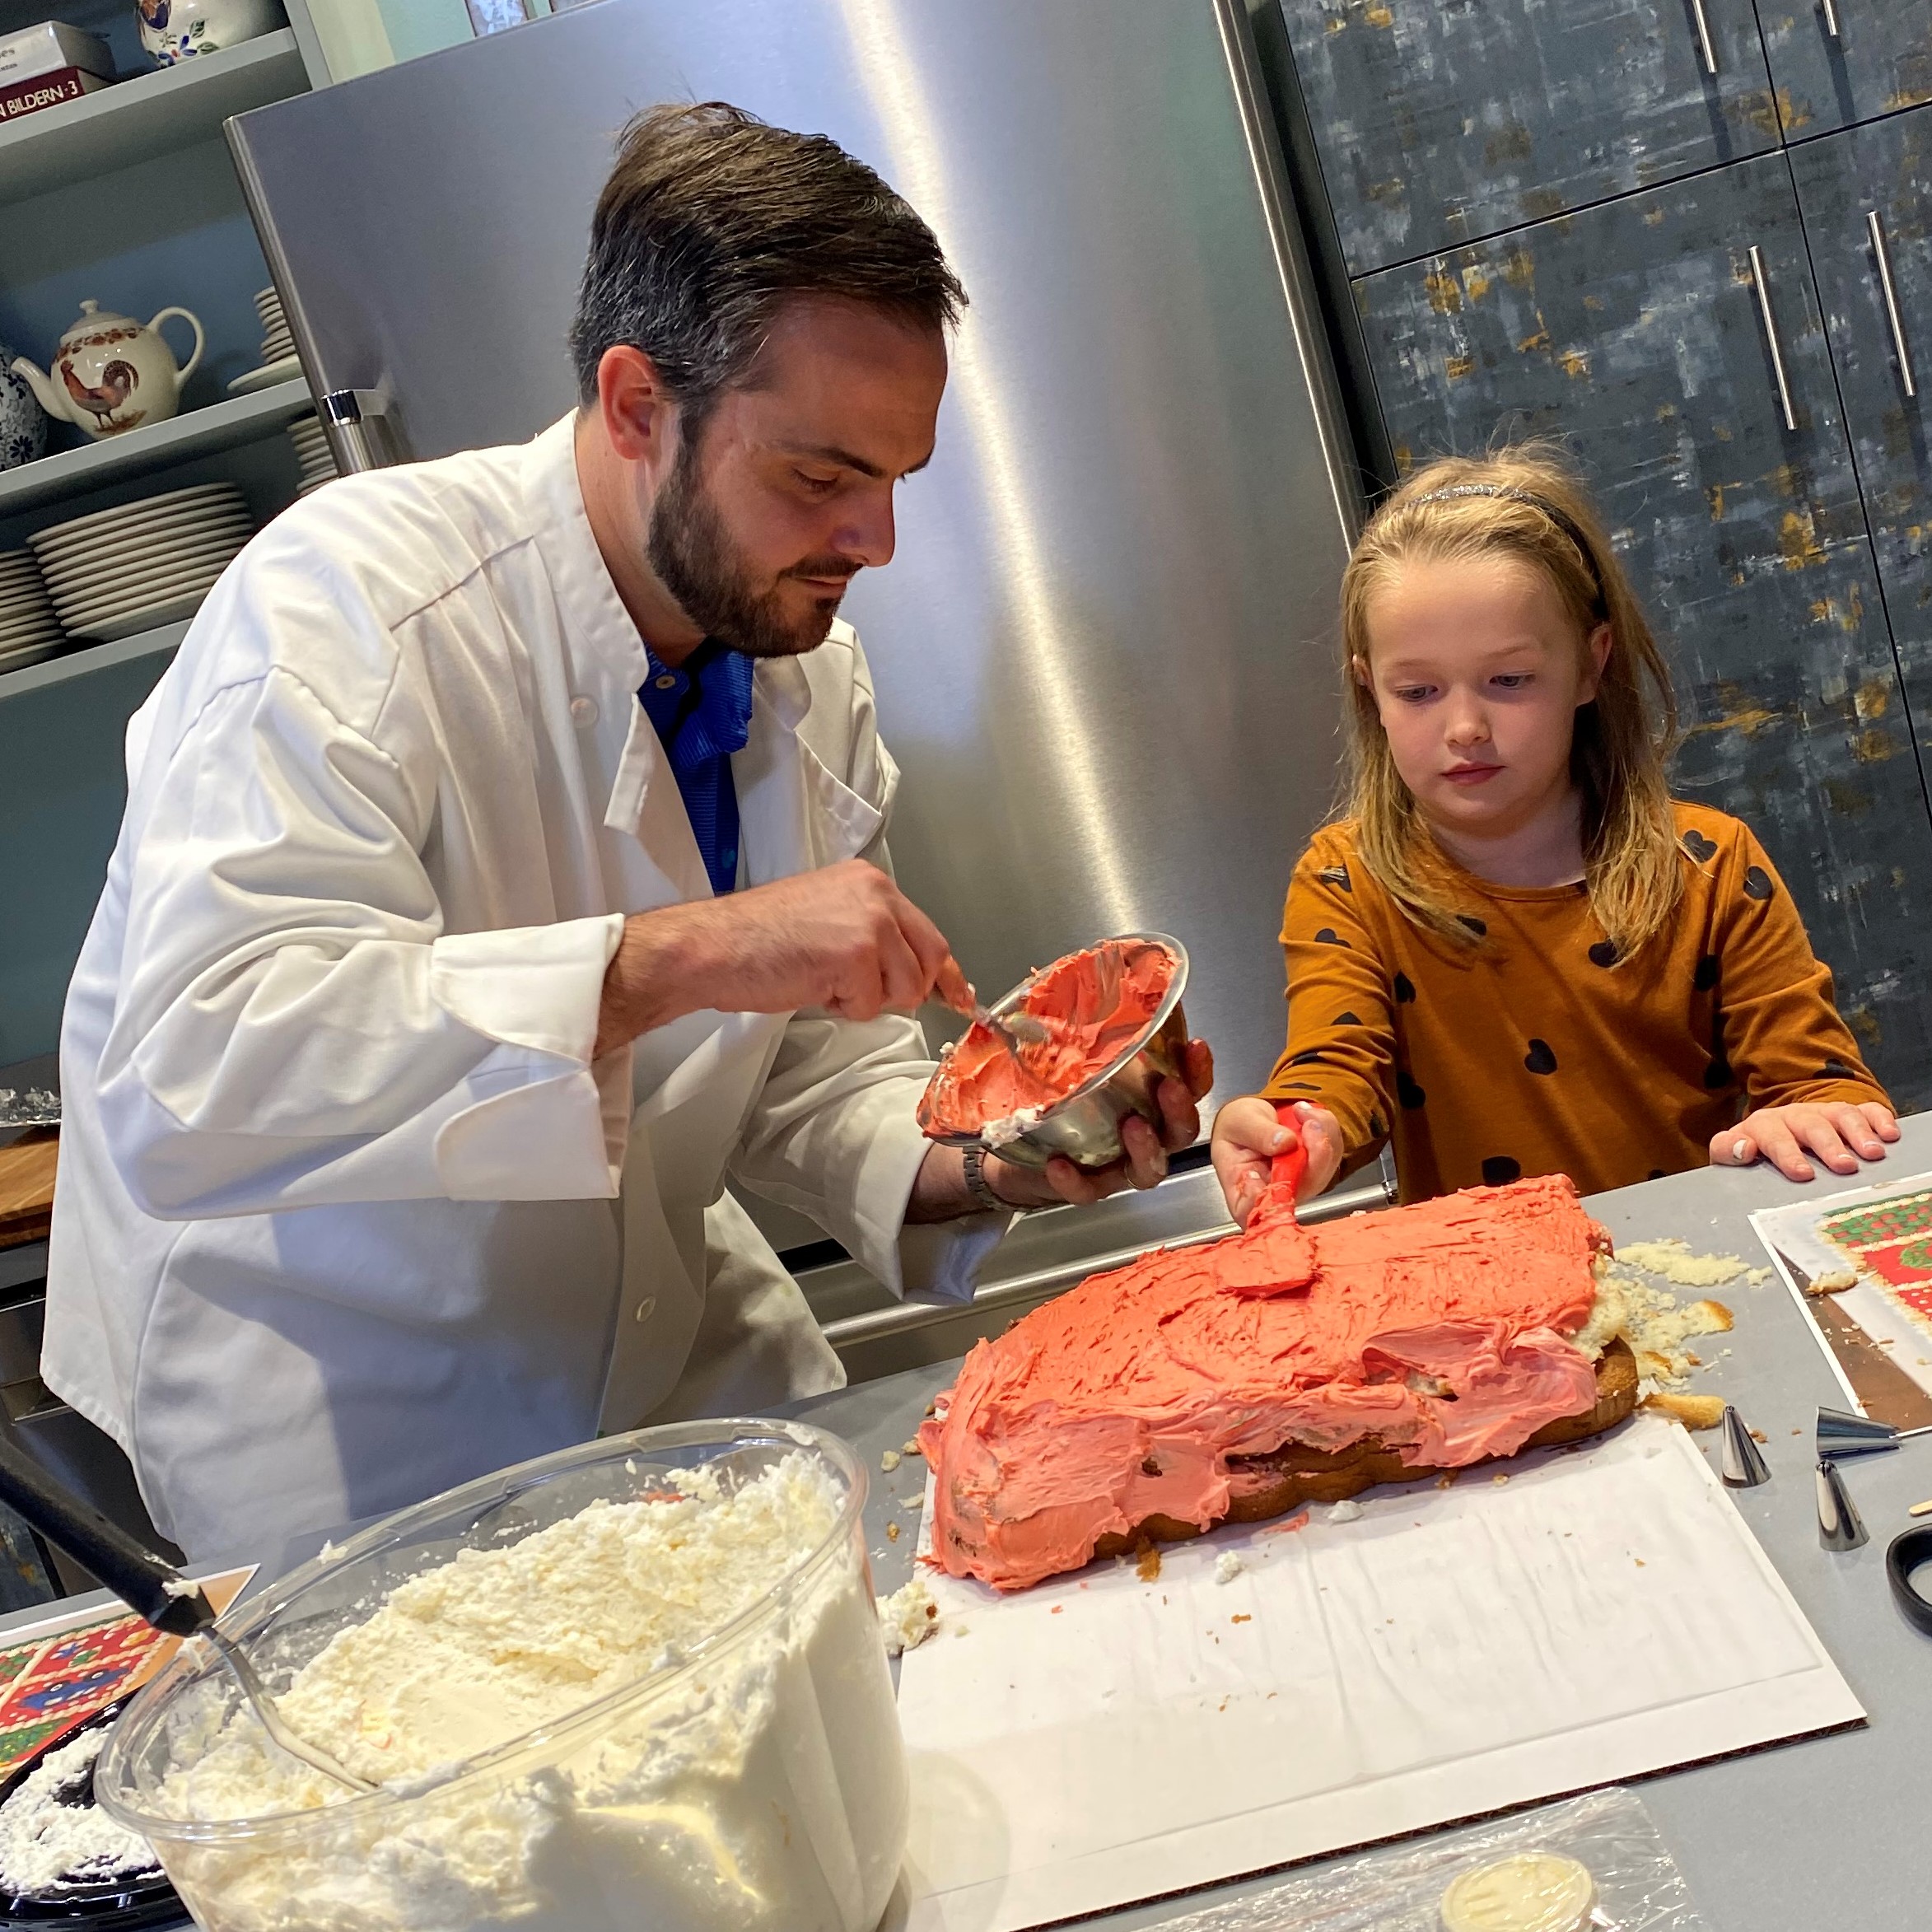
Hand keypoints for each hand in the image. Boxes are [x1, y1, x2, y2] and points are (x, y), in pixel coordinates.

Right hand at [597, 858, 951, 1052]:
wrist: (714, 946)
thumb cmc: (756, 939)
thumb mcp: (827, 919)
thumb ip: (872, 935)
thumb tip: (913, 974)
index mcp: (870, 882)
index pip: (928, 932)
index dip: (943, 972)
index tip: (957, 996)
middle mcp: (877, 894)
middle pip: (929, 960)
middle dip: (901, 990)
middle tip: (858, 992)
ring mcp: (871, 922)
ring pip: (904, 988)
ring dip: (866, 999)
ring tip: (823, 980)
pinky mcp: (858, 954)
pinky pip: (872, 1005)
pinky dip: (843, 1008)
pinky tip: (811, 986)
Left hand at [981, 1038, 1216, 1208]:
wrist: (1016, 1149)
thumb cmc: (1056, 1095)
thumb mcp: (1072, 1052)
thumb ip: (1090, 1021)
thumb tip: (1095, 973)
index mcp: (1147, 1099)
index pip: (1189, 1086)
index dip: (1198, 1070)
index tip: (1195, 1045)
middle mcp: (1143, 1135)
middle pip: (1180, 1131)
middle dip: (1180, 1109)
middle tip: (1167, 1087)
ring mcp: (1118, 1165)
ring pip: (1148, 1169)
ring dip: (1147, 1148)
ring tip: (1132, 1125)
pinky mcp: (1087, 1187)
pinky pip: (1089, 1190)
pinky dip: (1076, 1180)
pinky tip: (1059, 1162)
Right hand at [1211, 1096, 1342, 1226]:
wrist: (1253, 1117)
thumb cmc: (1237, 1126)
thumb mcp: (1238, 1122)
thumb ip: (1258, 1134)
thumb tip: (1285, 1144)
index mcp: (1242, 1194)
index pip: (1254, 1210)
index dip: (1267, 1193)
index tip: (1269, 1162)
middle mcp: (1273, 1197)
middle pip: (1300, 1192)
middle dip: (1312, 1155)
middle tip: (1306, 1122)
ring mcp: (1298, 1187)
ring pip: (1323, 1172)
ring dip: (1321, 1135)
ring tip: (1301, 1111)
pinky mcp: (1316, 1174)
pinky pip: (1333, 1155)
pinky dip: (1326, 1129)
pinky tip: (1307, 1116)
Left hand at [1710, 1100, 1898, 1183]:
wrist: (1778, 1127)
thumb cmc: (1756, 1148)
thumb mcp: (1731, 1151)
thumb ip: (1727, 1151)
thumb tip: (1744, 1149)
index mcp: (1764, 1126)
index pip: (1774, 1138)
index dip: (1787, 1154)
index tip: (1802, 1174)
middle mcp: (1796, 1115)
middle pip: (1812, 1126)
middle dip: (1829, 1145)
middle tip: (1845, 1167)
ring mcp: (1824, 1112)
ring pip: (1842, 1115)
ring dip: (1859, 1133)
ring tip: (1873, 1154)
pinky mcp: (1848, 1113)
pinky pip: (1867, 1109)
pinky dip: (1880, 1119)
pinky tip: (1890, 1134)